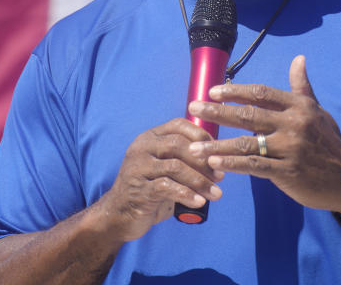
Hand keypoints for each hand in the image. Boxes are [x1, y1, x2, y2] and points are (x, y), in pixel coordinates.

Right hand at [95, 118, 224, 242]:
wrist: (120, 215)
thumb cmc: (150, 189)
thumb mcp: (166, 168)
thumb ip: (184, 159)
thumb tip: (219, 162)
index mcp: (150, 137)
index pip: (178, 125)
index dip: (201, 135)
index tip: (217, 152)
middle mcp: (142, 148)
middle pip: (178, 145)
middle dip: (203, 161)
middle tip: (220, 177)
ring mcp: (138, 168)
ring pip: (175, 167)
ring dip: (200, 181)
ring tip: (216, 193)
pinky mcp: (138, 189)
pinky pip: (167, 188)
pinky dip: (187, 195)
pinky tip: (199, 202)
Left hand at [187, 55, 340, 213]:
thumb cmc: (329, 143)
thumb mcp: (318, 111)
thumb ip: (302, 87)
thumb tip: (298, 59)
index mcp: (299, 107)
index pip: (262, 93)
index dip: (235, 91)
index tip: (213, 91)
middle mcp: (294, 124)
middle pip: (249, 115)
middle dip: (218, 111)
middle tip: (193, 108)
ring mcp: (290, 148)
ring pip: (247, 143)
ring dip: (217, 144)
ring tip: (195, 146)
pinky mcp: (287, 172)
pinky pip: (254, 166)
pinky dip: (233, 164)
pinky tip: (215, 163)